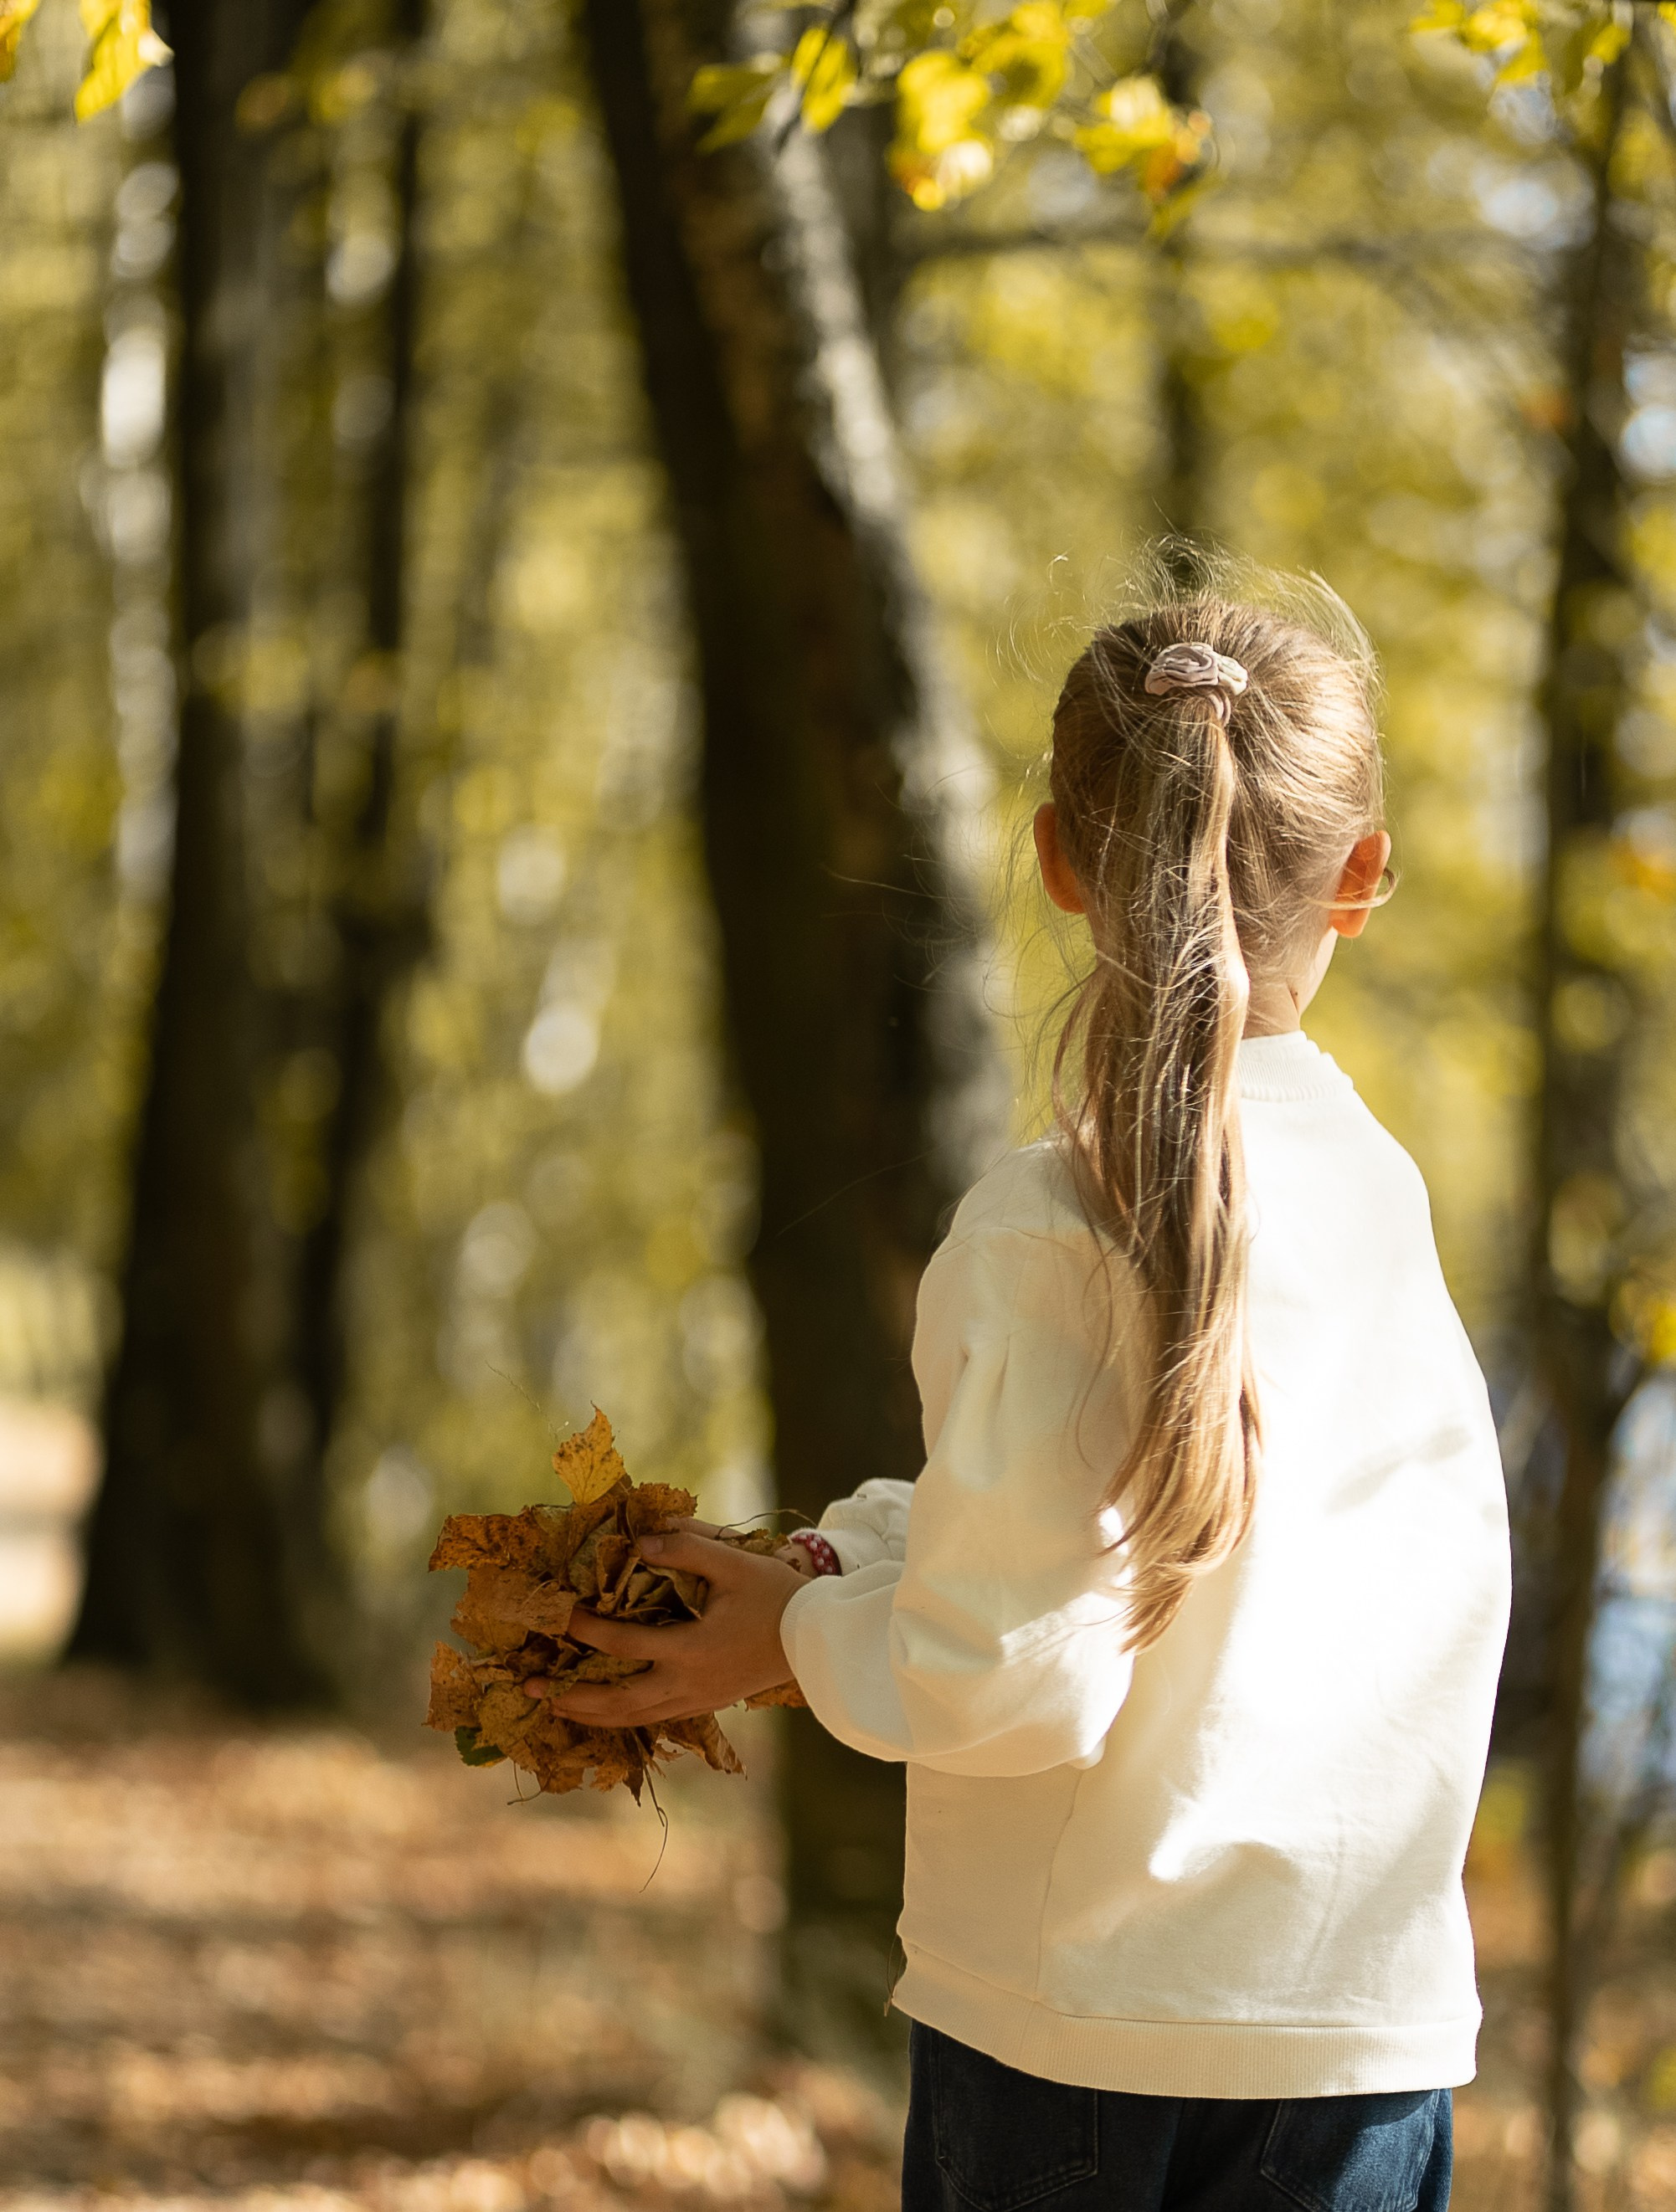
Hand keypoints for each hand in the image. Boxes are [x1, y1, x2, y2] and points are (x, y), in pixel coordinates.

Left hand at [523, 1523, 805, 1725]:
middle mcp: (687, 1683)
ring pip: (632, 1718)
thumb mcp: (734, 1565)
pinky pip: (651, 1719)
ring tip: (555, 1706)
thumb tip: (641, 1543)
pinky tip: (602, 1711)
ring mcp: (695, 1700)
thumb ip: (687, 1550)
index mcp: (691, 1649)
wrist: (817, 1642)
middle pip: (618, 1701)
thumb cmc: (776, 1597)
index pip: (624, 1644)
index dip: (587, 1630)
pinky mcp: (703, 1704)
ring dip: (590, 1714)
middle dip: (571, 1696)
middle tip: (533, 1688)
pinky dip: (620, 1718)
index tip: (560, 1614)